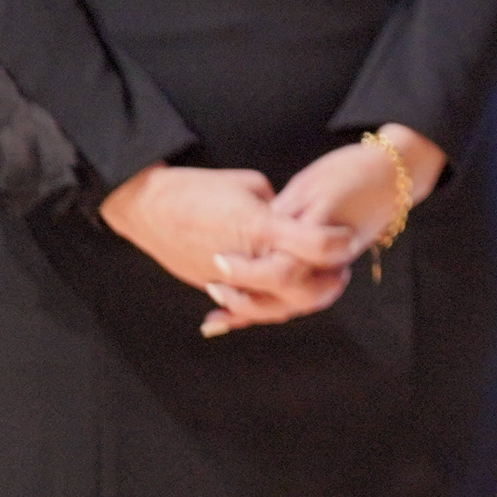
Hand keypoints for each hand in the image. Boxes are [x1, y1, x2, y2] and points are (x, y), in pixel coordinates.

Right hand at [100, 163, 352, 334]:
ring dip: (300, 302)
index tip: (348, 239)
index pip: (313, 245)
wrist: (148, 206)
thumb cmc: (200, 187)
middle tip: (341, 273)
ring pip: (272, 306)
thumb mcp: (249, 186)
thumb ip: (278, 209)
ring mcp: (227, 279)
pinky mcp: (210, 286)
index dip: (336, 245)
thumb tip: (295, 224)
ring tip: (317, 286)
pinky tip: (283, 305)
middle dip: (325, 286)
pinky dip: (264, 310)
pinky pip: (244, 307)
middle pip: (297, 289)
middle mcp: (246, 257)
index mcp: (260, 225)